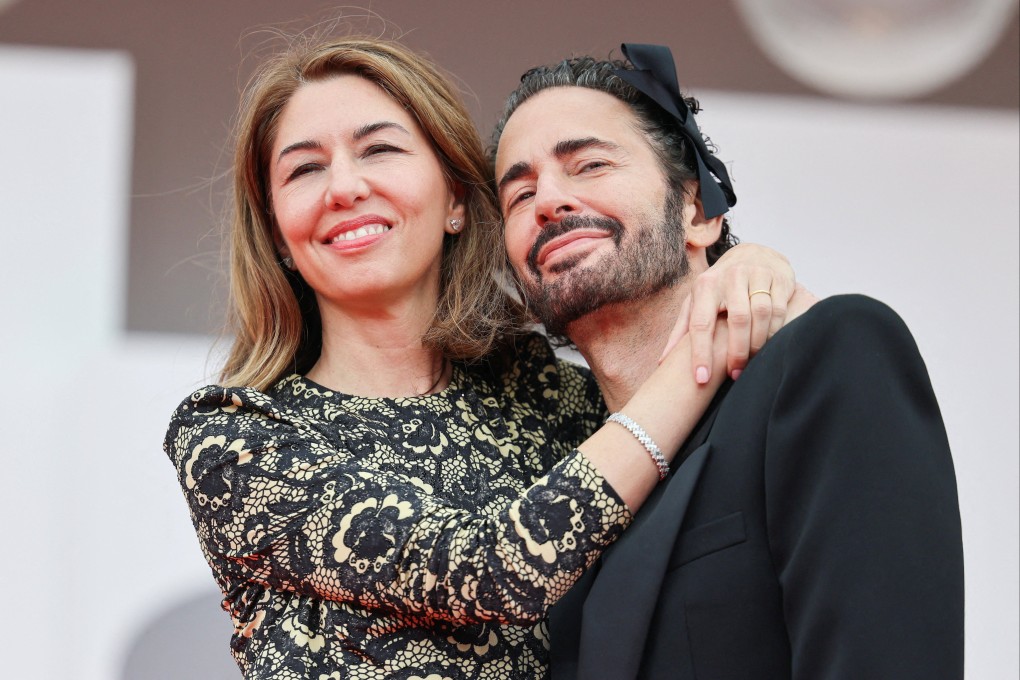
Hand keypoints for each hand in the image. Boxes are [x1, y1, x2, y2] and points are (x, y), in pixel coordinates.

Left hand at [660, 243, 799, 382]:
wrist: (753, 254)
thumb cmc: (720, 286)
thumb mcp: (697, 301)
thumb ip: (682, 329)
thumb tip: (662, 361)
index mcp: (705, 286)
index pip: (701, 323)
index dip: (700, 353)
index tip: (700, 379)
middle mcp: (730, 277)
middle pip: (736, 319)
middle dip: (735, 351)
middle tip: (734, 375)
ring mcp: (756, 275)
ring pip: (760, 314)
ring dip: (757, 343)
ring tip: (751, 363)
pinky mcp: (779, 278)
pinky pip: (778, 309)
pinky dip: (774, 331)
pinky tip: (768, 345)